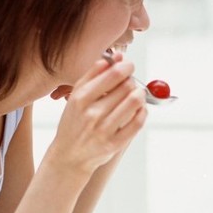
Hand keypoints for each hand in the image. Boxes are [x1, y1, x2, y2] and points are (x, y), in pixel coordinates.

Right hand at [44, 56, 147, 181]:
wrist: (69, 156)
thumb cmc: (74, 122)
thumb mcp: (76, 96)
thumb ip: (94, 74)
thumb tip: (117, 56)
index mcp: (80, 98)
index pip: (113, 74)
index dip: (126, 67)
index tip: (128, 66)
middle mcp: (92, 114)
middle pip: (126, 87)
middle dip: (132, 81)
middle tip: (130, 83)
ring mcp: (104, 130)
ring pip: (134, 102)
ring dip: (140, 94)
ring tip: (136, 94)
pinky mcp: (115, 143)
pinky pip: (138, 122)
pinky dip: (143, 112)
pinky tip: (139, 109)